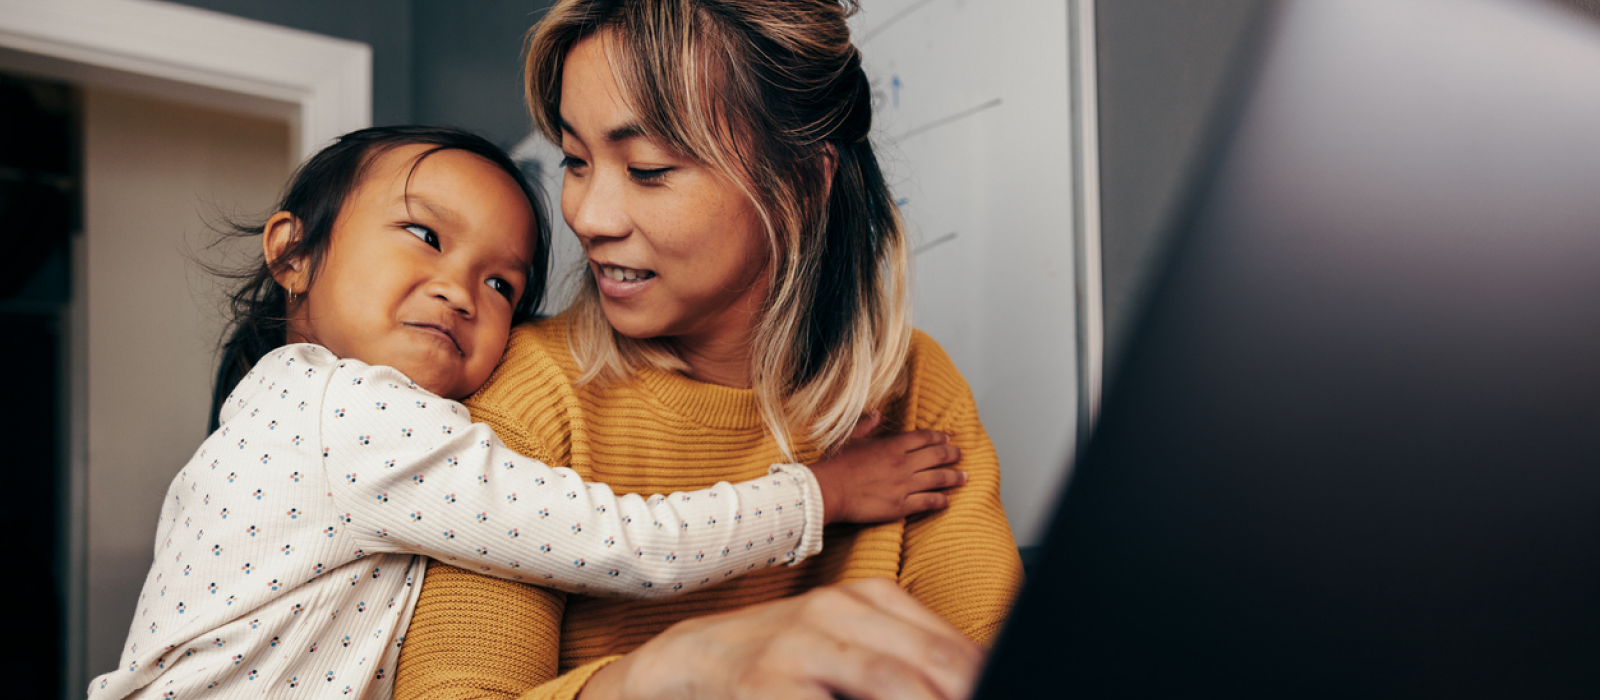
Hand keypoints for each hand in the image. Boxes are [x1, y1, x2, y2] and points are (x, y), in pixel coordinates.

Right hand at [581, 578, 983, 699]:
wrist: (693, 659)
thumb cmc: (785, 657)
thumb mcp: (849, 639)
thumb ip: (909, 656)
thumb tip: (974, 675)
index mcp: (869, 598)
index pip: (948, 643)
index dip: (983, 675)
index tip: (1012, 685)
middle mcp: (838, 613)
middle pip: (928, 663)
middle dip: (964, 691)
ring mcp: (800, 647)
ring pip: (889, 682)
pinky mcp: (767, 685)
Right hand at [809, 412, 964, 523]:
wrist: (828, 490)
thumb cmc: (835, 464)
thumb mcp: (850, 438)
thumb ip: (866, 425)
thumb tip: (876, 414)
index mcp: (892, 445)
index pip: (924, 438)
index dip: (939, 438)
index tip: (948, 439)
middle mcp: (903, 463)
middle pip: (937, 456)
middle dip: (953, 455)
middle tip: (961, 455)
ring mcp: (904, 485)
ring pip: (938, 479)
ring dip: (954, 477)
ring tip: (964, 477)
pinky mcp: (901, 505)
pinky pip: (928, 502)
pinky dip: (941, 501)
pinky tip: (948, 501)